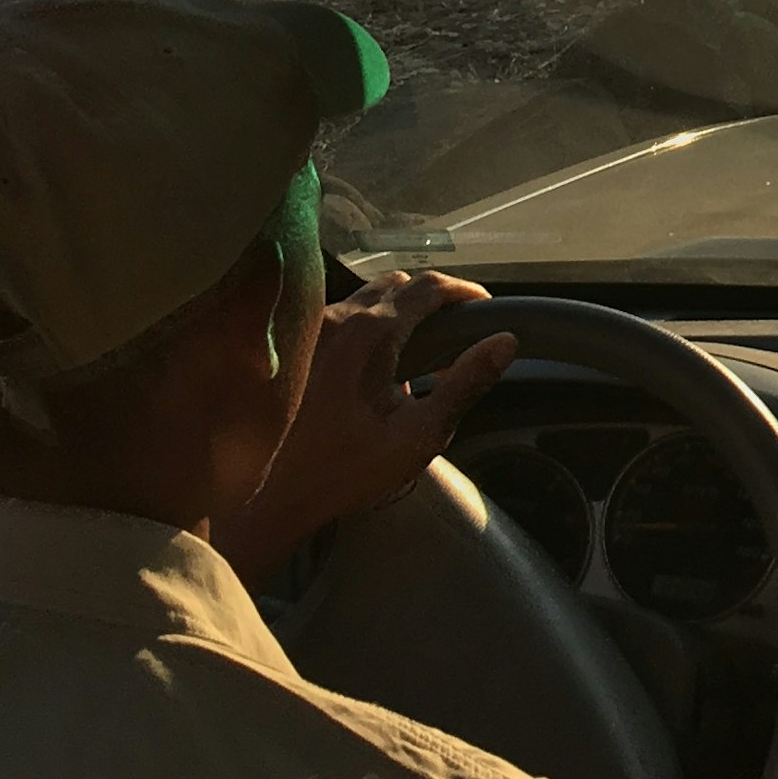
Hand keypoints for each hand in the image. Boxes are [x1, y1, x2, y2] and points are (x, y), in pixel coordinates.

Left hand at [212, 270, 514, 581]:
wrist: (271, 495)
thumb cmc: (345, 471)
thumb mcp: (418, 436)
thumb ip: (465, 384)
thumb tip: (505, 342)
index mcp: (370, 333)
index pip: (430, 287)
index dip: (465, 292)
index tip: (486, 309)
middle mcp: (337, 317)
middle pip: (399, 283)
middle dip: (436, 295)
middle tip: (462, 323)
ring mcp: (311, 327)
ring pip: (369, 293)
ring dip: (403, 305)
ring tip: (427, 338)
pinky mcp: (296, 343)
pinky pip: (345, 312)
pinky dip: (374, 318)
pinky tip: (383, 357)